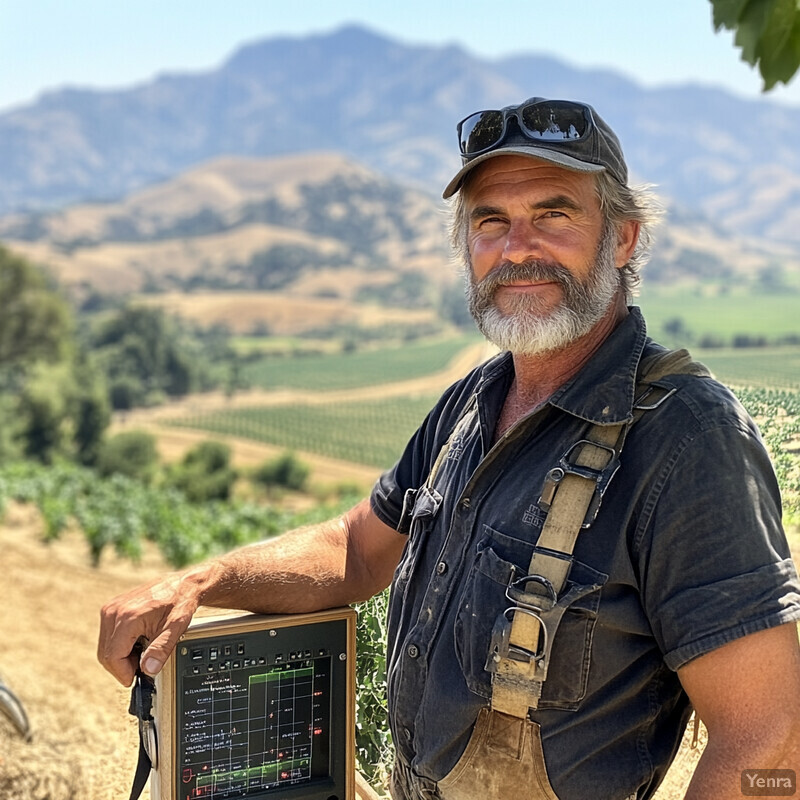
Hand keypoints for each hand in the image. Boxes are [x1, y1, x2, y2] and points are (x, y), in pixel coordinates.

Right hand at [97, 571, 202, 685]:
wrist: (181, 585)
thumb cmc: (180, 602)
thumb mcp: (176, 627)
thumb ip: (161, 649)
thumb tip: (149, 669)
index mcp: (128, 616)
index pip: (113, 656)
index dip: (123, 673)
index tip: (135, 678)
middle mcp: (114, 611)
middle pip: (106, 654)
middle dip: (122, 667)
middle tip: (143, 666)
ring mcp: (110, 609)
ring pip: (105, 647)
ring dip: (121, 657)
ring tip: (142, 652)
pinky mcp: (111, 609)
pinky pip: (108, 637)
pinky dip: (119, 646)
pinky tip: (136, 643)